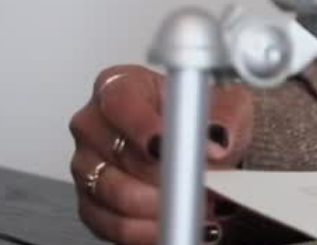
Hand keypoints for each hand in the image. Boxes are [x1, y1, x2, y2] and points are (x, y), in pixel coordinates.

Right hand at [67, 64, 254, 244]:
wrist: (204, 146)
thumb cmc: (204, 117)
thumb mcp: (228, 105)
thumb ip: (224, 119)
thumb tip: (217, 139)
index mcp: (118, 86)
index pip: (119, 102)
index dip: (144, 127)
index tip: (167, 146)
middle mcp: (94, 124)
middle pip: (119, 155)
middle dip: (166, 174)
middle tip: (198, 180)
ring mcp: (88, 165)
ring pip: (118, 194)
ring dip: (164, 205)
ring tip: (197, 201)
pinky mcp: (92, 203)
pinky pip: (116, 225)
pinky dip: (151, 229)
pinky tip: (178, 220)